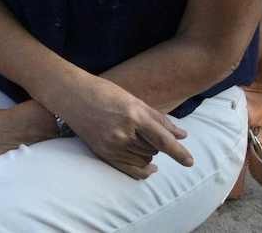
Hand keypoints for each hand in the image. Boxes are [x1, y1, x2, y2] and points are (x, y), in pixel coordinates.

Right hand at [52, 76, 192, 179]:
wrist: (71, 96)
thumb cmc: (104, 92)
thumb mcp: (133, 100)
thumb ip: (159, 118)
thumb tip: (182, 135)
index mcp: (133, 114)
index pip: (162, 139)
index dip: (178, 152)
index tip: (190, 162)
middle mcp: (123, 132)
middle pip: (153, 149)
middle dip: (156, 143)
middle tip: (146, 131)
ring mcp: (112, 145)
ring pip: (144, 159)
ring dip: (148, 153)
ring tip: (139, 140)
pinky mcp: (104, 153)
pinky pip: (130, 169)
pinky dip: (143, 170)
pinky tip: (151, 169)